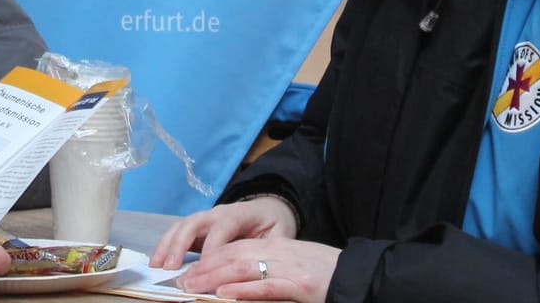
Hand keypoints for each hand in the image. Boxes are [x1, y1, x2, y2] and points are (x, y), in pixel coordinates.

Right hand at [151, 195, 298, 269]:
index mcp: (239, 214)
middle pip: (194, 223)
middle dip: (180, 244)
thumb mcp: (281, 234)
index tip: (204, 270)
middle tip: (171, 267)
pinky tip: (157, 262)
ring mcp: (205, 217)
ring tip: (157, 266)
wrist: (269, 208)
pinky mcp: (197, 226)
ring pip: (181, 226)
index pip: (222, 229)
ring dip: (167, 245)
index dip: (211, 248)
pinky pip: (177, 232)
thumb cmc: (274, 224)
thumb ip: (270, 249)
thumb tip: (262, 267)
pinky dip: (165, 245)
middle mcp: (218, 213)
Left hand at [177, 237, 339, 302]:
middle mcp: (278, 253)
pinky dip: (244, 289)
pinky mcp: (300, 285)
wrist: (358, 274)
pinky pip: (267, 286)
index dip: (208, 259)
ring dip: (214, 277)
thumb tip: (233, 283)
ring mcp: (289, 268)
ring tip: (192, 286)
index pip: (234, 248)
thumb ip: (265, 271)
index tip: (187, 271)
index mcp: (275, 247)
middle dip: (204, 268)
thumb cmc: (325, 274)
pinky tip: (226, 293)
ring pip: (243, 268)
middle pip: (232, 256)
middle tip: (180, 281)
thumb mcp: (292, 266)